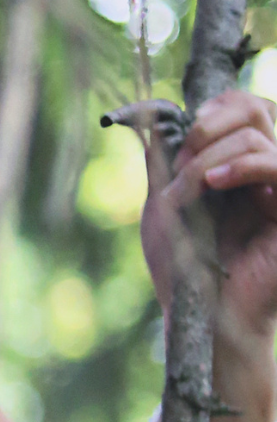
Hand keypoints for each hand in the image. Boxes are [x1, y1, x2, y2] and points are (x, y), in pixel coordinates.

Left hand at [140, 87, 276, 354]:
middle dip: (208, 126)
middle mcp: (264, 172)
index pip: (243, 108)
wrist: (199, 313)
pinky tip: (214, 182)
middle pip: (254, 108)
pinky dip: (243, 164)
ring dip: (212, 154)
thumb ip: (165, 160)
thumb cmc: (183, 266)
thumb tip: (157, 118)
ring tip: (193, 187)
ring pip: (257, 136)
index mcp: (238, 164)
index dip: (212, 109)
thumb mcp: (163, 204)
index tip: (182, 138)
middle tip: (183, 162)